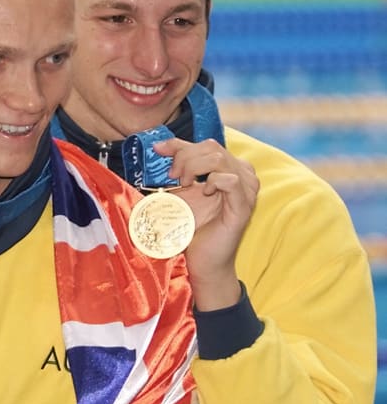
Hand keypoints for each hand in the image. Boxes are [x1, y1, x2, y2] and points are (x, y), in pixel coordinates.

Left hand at [153, 138, 259, 310]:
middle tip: (172, 177)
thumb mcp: (181, 191)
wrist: (202, 260)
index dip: (179, 144)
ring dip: (194, 167)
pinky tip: (203, 192)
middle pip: (212, 148)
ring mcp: (246, 191)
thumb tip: (158, 146)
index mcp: (231, 168)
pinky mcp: (243, 207)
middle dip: (185, 158)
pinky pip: (231, 180)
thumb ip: (176, 168)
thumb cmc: (192, 226)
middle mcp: (243, 175)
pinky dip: (213, 181)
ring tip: (184, 184)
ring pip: (220, 159)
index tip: (157, 149)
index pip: (205, 144)